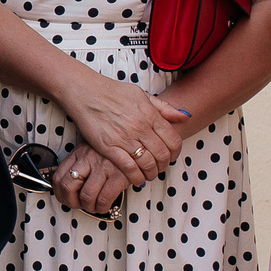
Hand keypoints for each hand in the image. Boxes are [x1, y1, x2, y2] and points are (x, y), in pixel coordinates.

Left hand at [50, 142, 133, 215]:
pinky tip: (105, 206)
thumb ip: (79, 164)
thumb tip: (69, 187)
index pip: (59, 177)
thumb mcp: (90, 150)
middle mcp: (88, 159)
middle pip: (68, 187)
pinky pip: (104, 199)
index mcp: (79, 153)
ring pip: (86, 196)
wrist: (135, 143)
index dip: (60, 194)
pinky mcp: (118, 176)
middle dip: (72, 202)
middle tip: (79, 205)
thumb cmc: (111, 151)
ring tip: (94, 206)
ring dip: (89, 207)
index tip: (66, 199)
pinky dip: (102, 207)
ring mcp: (103, 167)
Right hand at [64, 74, 190, 194]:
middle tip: (160, 168)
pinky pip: (129, 168)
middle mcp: (140, 127)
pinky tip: (137, 179)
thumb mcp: (142, 94)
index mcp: (150, 114)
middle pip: (162, 155)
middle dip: (164, 165)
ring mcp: (125, 138)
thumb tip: (184, 116)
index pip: (173, 140)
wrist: (86, 93)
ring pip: (148, 164)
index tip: (171, 157)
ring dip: (151, 173)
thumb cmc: (113, 92)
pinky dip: (136, 177)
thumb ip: (164, 107)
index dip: (175, 153)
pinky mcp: (109, 147)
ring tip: (148, 174)